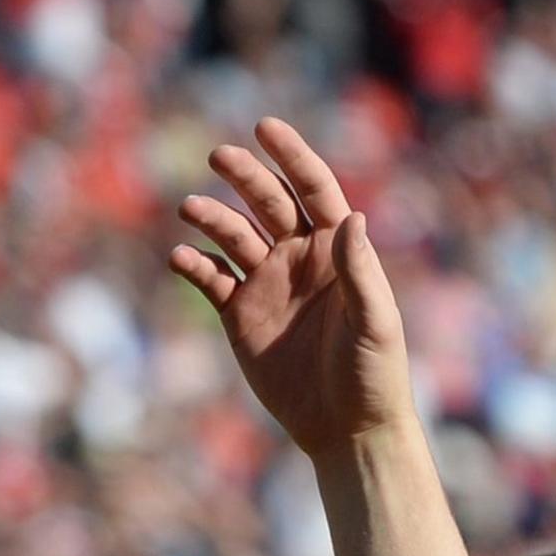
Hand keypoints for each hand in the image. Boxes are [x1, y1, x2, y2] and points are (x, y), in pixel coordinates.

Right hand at [171, 118, 415, 459]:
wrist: (347, 429)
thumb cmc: (374, 375)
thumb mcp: (374, 322)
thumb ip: (361, 270)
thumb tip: (353, 215)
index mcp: (337, 251)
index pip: (313, 189)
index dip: (292, 156)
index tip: (265, 126)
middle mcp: (300, 259)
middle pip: (267, 202)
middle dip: (243, 176)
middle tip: (219, 157)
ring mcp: (267, 284)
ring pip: (232, 235)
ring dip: (212, 217)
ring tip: (191, 208)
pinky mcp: (240, 315)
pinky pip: (210, 279)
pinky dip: (194, 264)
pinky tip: (181, 258)